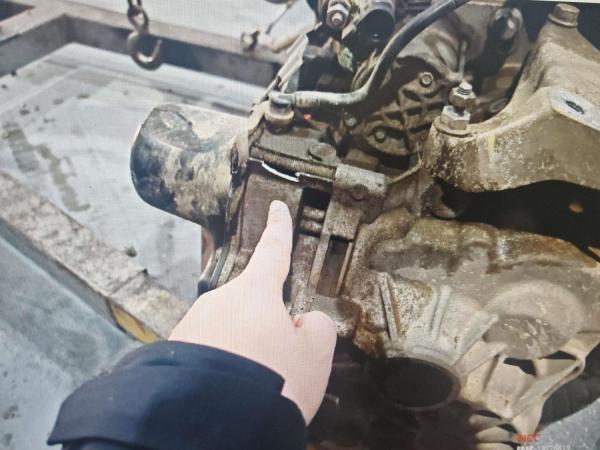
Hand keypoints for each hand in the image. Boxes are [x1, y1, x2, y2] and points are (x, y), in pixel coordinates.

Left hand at [169, 200, 336, 422]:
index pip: (273, 251)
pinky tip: (231, 394)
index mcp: (255, 293)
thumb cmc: (270, 382)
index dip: (280, 229)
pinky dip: (223, 371)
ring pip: (231, 335)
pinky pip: (209, 356)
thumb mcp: (315, 353)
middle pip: (252, 307)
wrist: (211, 421)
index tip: (277, 209)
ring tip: (255, 388)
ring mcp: (193, 327)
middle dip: (266, 330)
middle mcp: (219, 302)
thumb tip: (302, 324)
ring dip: (245, 356)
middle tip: (279, 367)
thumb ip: (317, 327)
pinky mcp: (175, 354)